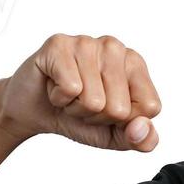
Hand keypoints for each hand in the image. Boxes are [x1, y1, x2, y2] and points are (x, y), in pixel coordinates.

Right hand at [0, 33, 161, 149]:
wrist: (34, 112)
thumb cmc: (78, 116)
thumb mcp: (115, 136)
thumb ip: (142, 140)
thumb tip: (143, 127)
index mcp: (136, 65)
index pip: (149, 107)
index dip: (124, 121)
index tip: (107, 111)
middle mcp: (116, 48)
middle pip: (120, 108)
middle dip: (97, 116)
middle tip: (82, 103)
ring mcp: (87, 43)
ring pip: (94, 101)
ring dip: (76, 108)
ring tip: (69, 95)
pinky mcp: (60, 45)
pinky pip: (70, 89)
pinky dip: (59, 98)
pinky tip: (54, 86)